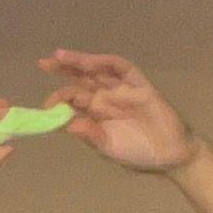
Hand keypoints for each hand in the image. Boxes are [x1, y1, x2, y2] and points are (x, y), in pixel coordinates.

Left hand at [41, 48, 196, 175]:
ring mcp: (121, 89)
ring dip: (79, 62)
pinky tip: (89, 62)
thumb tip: (68, 125)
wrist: (170, 156)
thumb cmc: (138, 153)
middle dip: (62, 70)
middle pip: (80, 79)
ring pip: (97, 70)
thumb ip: (91, 136)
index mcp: (95, 114)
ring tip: (60, 56)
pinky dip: (105, 62)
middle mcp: (105, 98)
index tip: (46, 105)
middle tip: (43, 63)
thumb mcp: (108, 148)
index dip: (58, 99)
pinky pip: (121, 68)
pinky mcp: (138, 84)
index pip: (72, 100)